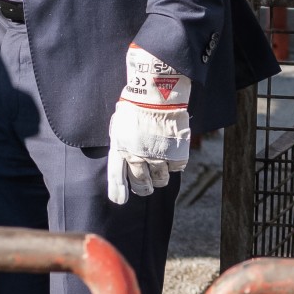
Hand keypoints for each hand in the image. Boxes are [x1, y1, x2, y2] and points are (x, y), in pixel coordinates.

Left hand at [106, 44, 191, 204]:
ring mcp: (158, 156)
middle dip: (143, 188)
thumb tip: (123, 155)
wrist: (157, 92)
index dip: (119, 191)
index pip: (117, 176)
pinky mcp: (176, 153)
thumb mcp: (121, 123)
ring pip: (160, 178)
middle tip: (146, 189)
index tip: (120, 201)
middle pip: (141, 182)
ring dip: (159, 177)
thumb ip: (122, 141)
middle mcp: (138, 156)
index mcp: (121, 148)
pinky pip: (176, 168)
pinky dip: (174, 164)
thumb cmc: (135, 104)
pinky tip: (172, 155)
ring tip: (159, 172)